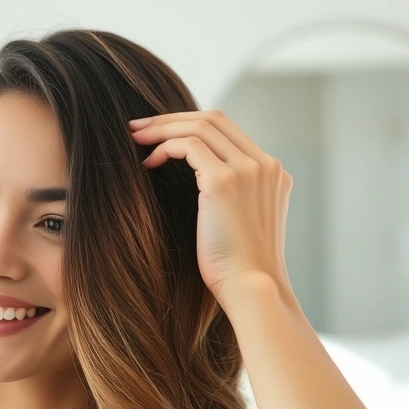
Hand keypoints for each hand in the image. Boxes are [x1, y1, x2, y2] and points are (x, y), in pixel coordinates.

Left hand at [128, 110, 291, 303]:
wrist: (251, 289)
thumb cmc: (238, 268)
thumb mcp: (240, 224)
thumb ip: (231, 198)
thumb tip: (197, 188)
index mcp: (273, 173)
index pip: (228, 132)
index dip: (190, 126)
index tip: (161, 134)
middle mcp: (265, 165)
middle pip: (214, 120)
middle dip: (171, 119)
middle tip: (138, 126)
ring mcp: (249, 170)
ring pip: (200, 126)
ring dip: (162, 128)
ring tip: (135, 138)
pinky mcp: (226, 181)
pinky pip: (188, 145)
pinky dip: (165, 147)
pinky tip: (148, 163)